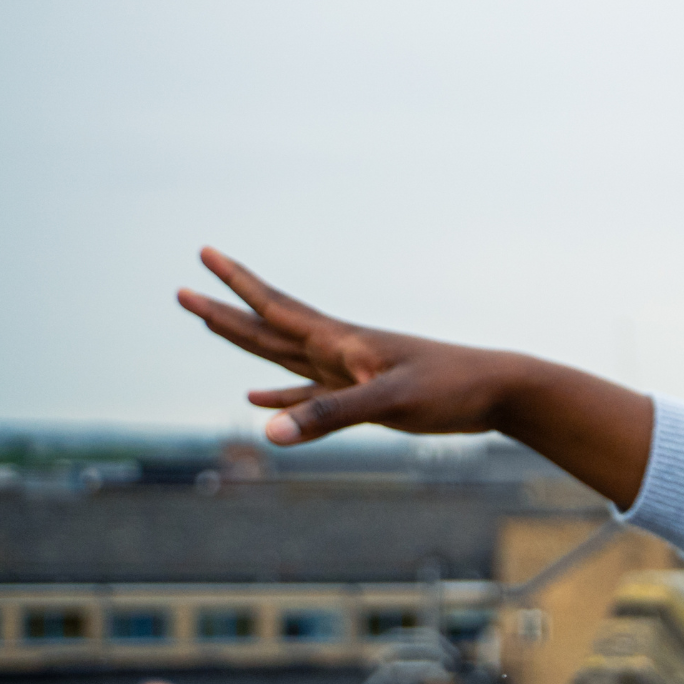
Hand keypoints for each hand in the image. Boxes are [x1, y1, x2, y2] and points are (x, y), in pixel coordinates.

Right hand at [177, 248, 652, 505]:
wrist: (500, 391)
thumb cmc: (450, 389)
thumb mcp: (387, 402)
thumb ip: (327, 416)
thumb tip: (266, 430)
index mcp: (341, 341)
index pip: (276, 307)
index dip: (238, 284)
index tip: (205, 254)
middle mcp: (340, 350)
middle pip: (269, 327)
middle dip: (226, 311)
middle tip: (183, 290)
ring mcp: (351, 373)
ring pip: (284, 356)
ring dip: (247, 343)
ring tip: (213, 324)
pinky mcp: (365, 396)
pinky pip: (309, 392)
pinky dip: (280, 394)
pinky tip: (259, 397)